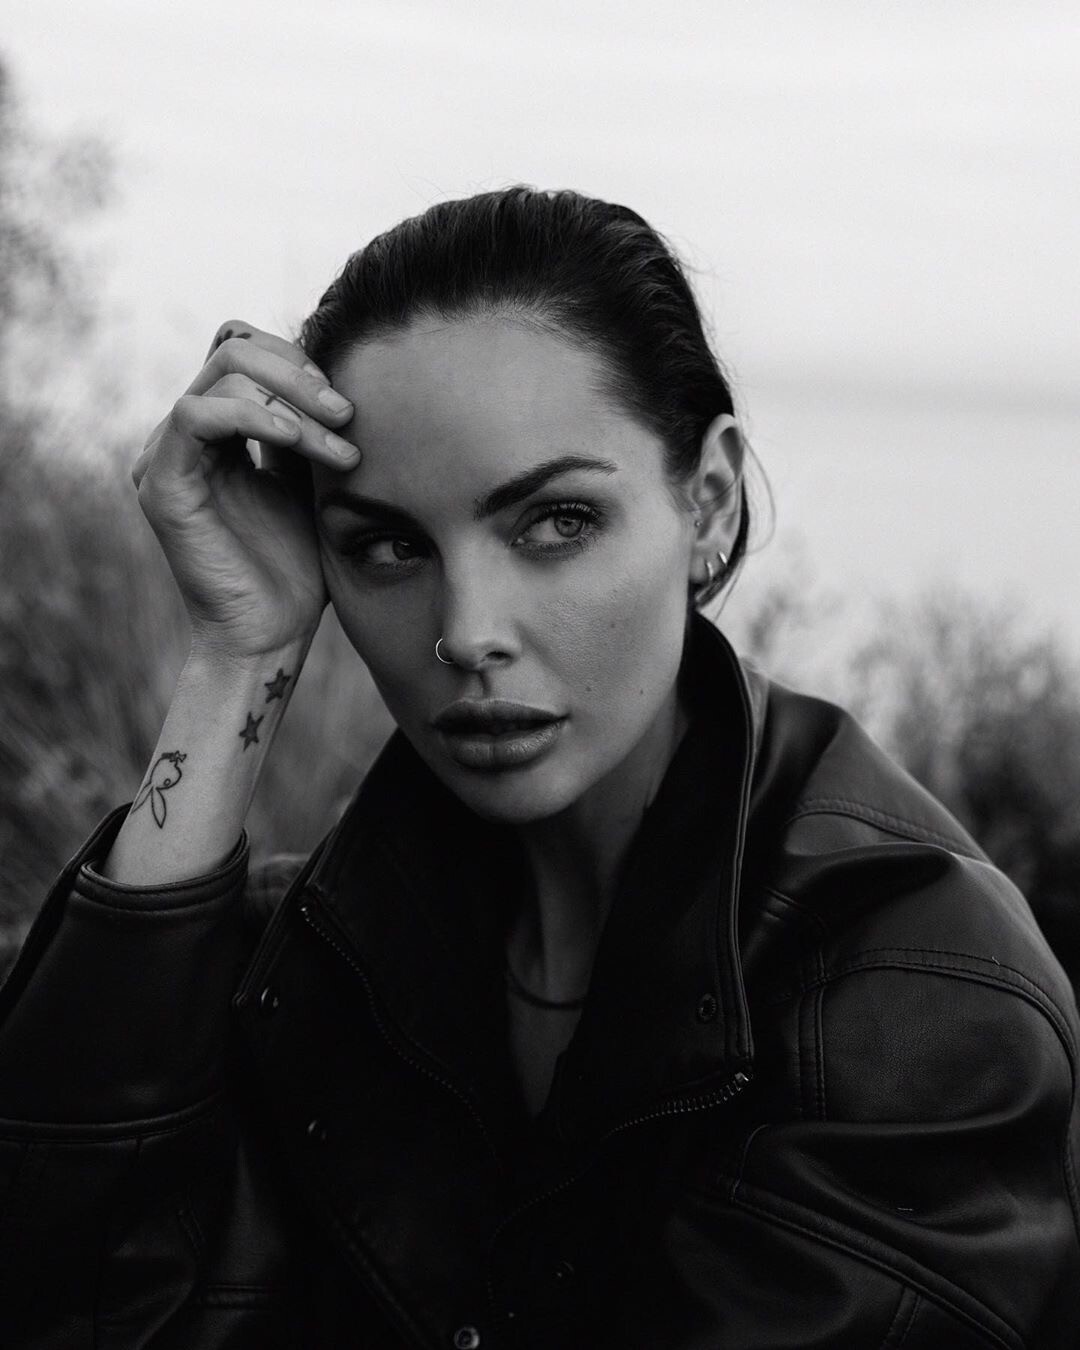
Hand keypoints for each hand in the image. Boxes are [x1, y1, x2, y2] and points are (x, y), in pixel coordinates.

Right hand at [132, 321, 359, 661]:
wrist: (272, 633)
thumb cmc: (297, 566)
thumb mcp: (310, 479)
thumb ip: (305, 427)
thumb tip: (333, 375)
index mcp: (215, 431)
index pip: (243, 350)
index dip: (298, 360)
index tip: (348, 406)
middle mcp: (182, 436)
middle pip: (234, 350)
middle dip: (303, 376)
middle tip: (349, 417)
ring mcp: (165, 455)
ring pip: (223, 375)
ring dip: (295, 403)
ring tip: (341, 448)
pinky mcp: (161, 483)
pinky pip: (198, 416)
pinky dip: (258, 418)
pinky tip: (301, 442)